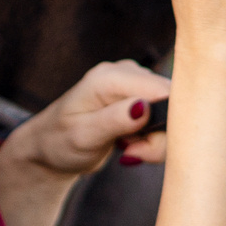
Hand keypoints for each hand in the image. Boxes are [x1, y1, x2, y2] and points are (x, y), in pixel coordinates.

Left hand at [0, 59, 174, 179]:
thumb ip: (114, 120)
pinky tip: (133, 143)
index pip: (162, 90)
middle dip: (162, 136)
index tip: (144, 148)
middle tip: (134, 153)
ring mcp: (136, 83)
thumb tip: (144, 106)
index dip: (168, 122)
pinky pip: (166, 117)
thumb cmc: (60, 142)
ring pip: (174, 112)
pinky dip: (155, 137)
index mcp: (109, 77)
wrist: (51, 147)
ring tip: (129, 149)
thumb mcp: (83, 137)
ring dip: (158, 140)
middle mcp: (126, 73)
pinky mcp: (143, 96)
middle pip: (173, 101)